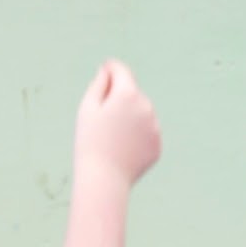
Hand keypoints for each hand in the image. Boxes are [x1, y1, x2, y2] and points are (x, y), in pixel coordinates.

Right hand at [74, 59, 161, 185]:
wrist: (105, 177)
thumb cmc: (90, 141)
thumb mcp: (88, 108)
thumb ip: (99, 84)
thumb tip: (108, 71)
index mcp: (128, 94)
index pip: (121, 71)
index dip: (111, 69)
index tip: (104, 70)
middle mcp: (146, 107)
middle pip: (132, 93)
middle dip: (118, 98)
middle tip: (100, 118)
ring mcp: (155, 126)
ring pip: (140, 113)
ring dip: (129, 117)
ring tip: (111, 137)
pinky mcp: (157, 144)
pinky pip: (145, 132)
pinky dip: (136, 135)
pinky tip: (121, 148)